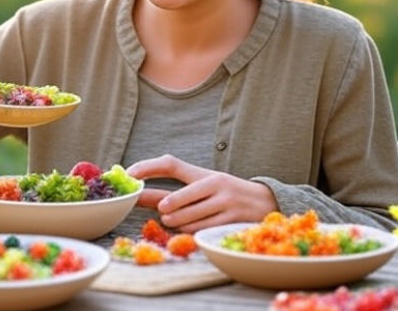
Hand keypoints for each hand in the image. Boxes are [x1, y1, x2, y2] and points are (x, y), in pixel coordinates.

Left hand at [126, 155, 278, 232]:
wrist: (267, 202)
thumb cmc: (227, 195)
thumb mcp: (205, 186)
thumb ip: (176, 192)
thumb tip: (142, 196)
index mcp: (203, 173)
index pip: (171, 164)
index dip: (148, 168)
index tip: (130, 174)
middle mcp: (214, 184)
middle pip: (174, 198)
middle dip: (163, 208)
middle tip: (161, 213)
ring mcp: (223, 202)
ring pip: (185, 218)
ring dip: (175, 223)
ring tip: (174, 221)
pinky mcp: (230, 220)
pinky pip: (200, 230)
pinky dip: (190, 232)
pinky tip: (190, 230)